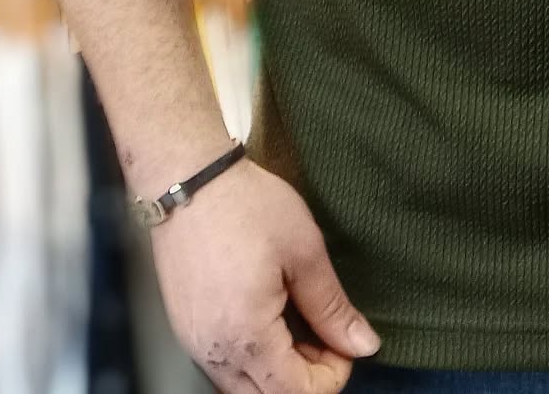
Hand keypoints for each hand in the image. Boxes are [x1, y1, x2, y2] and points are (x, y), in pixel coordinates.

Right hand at [149, 156, 380, 392]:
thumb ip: (332, 307)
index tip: (345, 340)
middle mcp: (213, 352)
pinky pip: (223, 366)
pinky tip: (269, 319)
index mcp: (246, 336)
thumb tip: (363, 345)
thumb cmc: (247, 206)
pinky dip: (253, 359)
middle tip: (326, 336)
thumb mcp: (303, 251)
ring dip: (278, 372)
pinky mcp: (184, 327)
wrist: (188, 177)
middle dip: (305, 379)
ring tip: (299, 325)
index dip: (331, 377)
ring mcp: (193, 342)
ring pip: (242, 387)